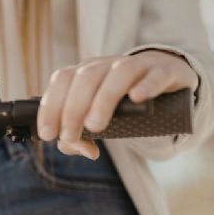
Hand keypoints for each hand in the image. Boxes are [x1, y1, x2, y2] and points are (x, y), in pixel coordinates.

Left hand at [37, 50, 198, 158]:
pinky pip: (155, 75)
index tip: (47, 133)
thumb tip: (81, 149)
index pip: (62, 80)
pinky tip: (137, 98)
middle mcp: (108, 65)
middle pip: (86, 78)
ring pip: (118, 74)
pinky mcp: (164, 71)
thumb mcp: (98, 116)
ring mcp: (137, 65)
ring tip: (96, 126)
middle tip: (70, 136)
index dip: (51, 106)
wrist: (165, 77)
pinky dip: (146, 85)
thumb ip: (81, 135)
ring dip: (103, 100)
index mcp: (86, 72)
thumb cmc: (122, 101)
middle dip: (73, 109)